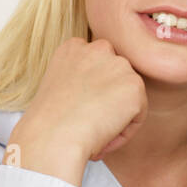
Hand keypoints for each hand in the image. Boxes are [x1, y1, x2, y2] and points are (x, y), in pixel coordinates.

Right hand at [8, 37, 147, 178]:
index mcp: (74, 47)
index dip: (93, 93)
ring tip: (94, 135)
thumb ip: (81, 81)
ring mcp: (119, 65)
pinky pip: (138, 116)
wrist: (52, 136)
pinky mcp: (134, 86)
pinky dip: (124, 133)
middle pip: (117, 79)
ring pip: (129, 98)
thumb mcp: (58, 88)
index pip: (98, 67)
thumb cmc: (48, 123)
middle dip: (109, 103)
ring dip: (117, 118)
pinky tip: (103, 139)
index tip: (82, 112)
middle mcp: (98, 48)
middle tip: (90, 126)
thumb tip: (100, 96)